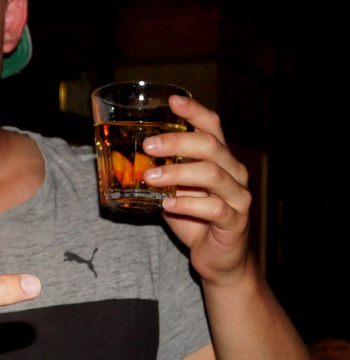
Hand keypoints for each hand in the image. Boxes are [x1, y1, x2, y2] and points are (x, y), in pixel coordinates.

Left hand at [140, 95, 252, 281]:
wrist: (219, 258)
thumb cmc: (195, 218)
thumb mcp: (174, 189)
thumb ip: (160, 172)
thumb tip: (122, 158)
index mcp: (220, 159)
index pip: (213, 126)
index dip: (195, 111)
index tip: (172, 100)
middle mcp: (234, 173)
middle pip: (211, 145)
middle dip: (177, 141)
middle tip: (148, 145)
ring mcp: (238, 197)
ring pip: (213, 174)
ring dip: (177, 172)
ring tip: (150, 177)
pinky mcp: (234, 222)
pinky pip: (214, 208)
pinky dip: (187, 204)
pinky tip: (167, 205)